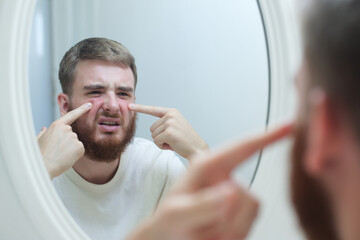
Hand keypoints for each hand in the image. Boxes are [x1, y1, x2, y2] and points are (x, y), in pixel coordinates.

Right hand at [37, 103, 91, 178]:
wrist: (44, 166)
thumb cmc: (40, 155)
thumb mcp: (38, 140)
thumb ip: (43, 133)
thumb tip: (44, 129)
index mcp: (56, 126)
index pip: (71, 115)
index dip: (81, 110)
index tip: (89, 105)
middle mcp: (66, 129)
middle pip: (72, 134)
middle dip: (67, 142)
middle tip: (57, 150)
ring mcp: (74, 137)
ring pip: (75, 143)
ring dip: (70, 148)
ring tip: (60, 154)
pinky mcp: (79, 146)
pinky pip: (80, 150)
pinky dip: (75, 154)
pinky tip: (66, 157)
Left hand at [128, 123, 292, 239]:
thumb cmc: (167, 223)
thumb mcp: (176, 214)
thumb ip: (201, 205)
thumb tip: (232, 191)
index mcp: (207, 167)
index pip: (242, 148)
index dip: (268, 136)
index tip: (290, 124)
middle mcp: (224, 178)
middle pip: (247, 194)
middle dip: (227, 216)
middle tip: (199, 226)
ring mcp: (234, 197)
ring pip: (252, 209)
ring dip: (230, 227)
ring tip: (205, 229)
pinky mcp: (241, 213)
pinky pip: (250, 224)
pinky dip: (233, 234)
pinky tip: (214, 234)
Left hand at [129, 103, 208, 159]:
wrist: (197, 149)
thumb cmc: (185, 140)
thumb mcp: (175, 127)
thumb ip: (165, 124)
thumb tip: (152, 129)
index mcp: (172, 112)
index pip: (153, 109)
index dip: (140, 108)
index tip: (130, 106)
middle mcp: (171, 115)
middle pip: (152, 128)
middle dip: (160, 137)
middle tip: (173, 139)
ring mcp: (170, 123)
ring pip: (153, 135)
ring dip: (161, 142)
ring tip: (174, 142)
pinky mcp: (169, 132)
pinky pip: (156, 141)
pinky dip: (162, 146)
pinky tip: (173, 146)